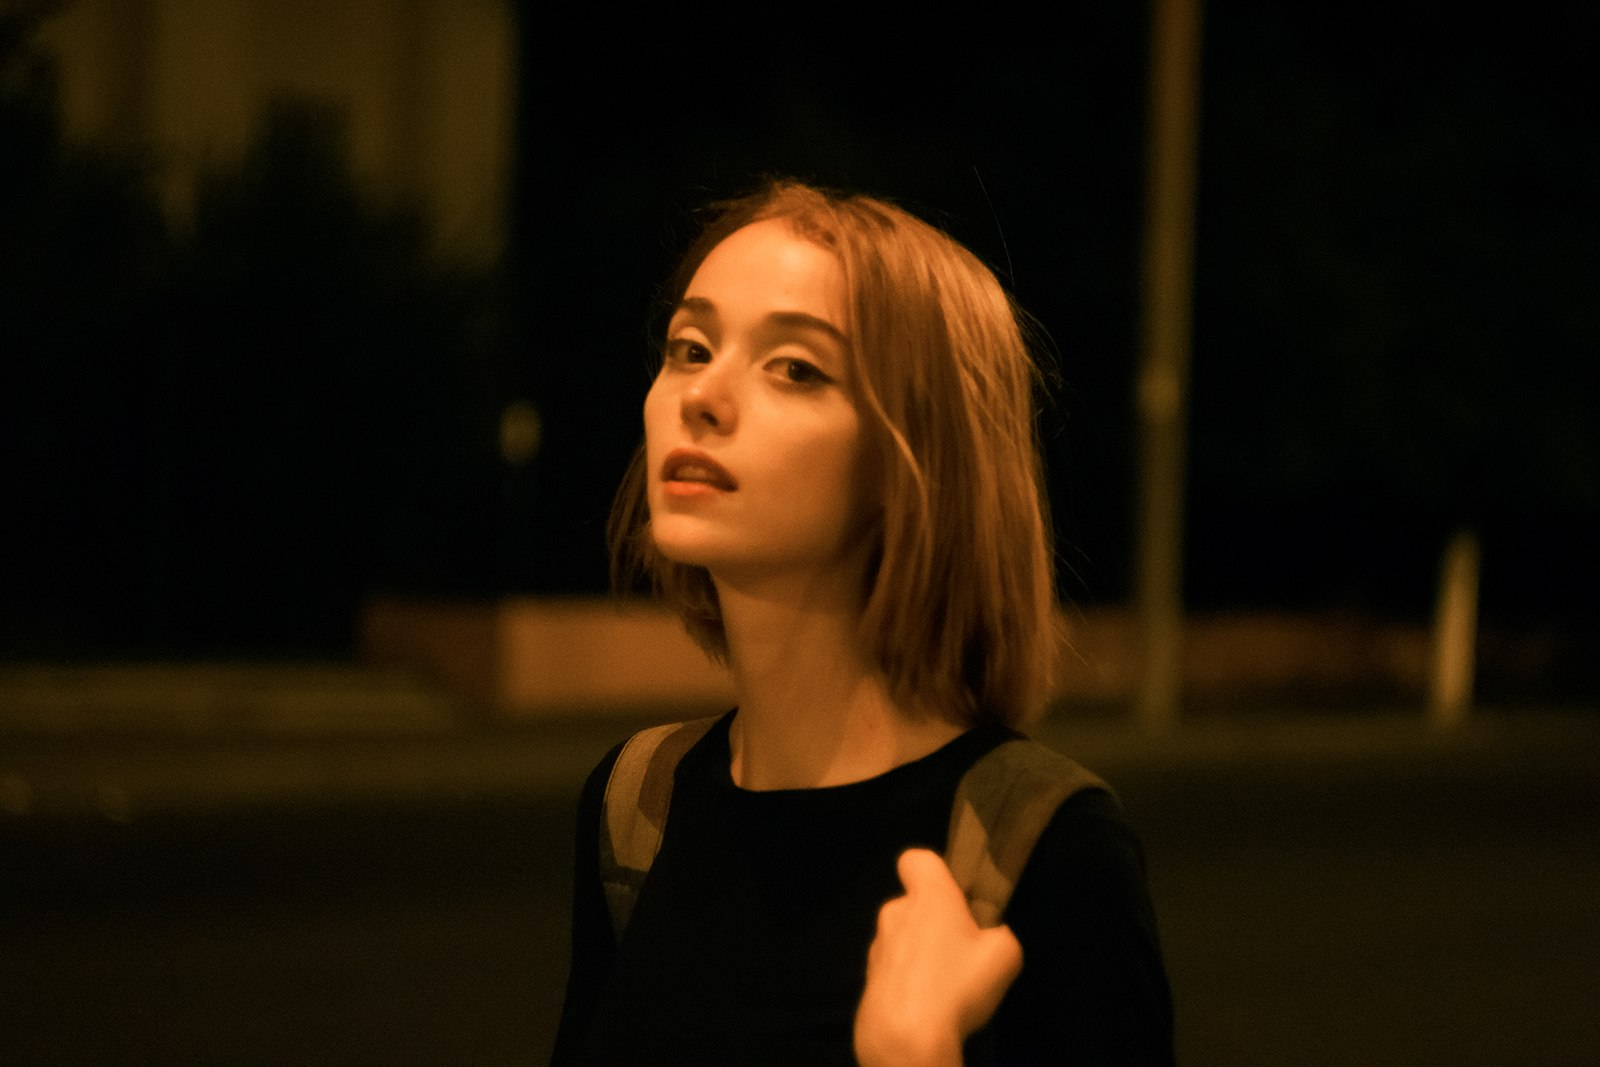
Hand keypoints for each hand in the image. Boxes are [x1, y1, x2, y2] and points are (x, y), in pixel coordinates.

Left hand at [854, 848, 1022, 1066]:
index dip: (934, 872)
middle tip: (961, 953)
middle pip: (913, 905)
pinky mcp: (867, 982)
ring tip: (946, 988)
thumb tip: (988, 938)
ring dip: (919, 954)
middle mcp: (895, 914)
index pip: (916, 859)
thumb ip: (999, 936)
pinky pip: (893, 973)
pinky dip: (907, 984)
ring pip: (902, 940)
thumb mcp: (1004, 956)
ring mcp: (876, 949)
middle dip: (933, 922)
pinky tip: (927, 1009)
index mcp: (927, 897)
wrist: (904, 1037)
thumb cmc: (957, 985)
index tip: (953, 897)